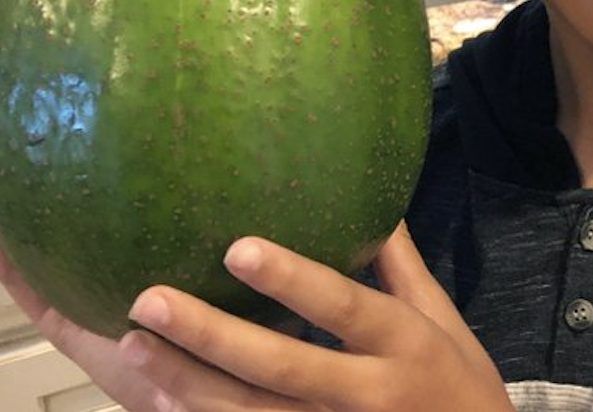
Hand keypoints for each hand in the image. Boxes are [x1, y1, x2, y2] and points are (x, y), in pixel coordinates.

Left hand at [0, 174, 513, 411]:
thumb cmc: (459, 386)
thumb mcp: (443, 321)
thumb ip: (403, 266)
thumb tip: (375, 201)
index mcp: (403, 344)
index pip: (342, 307)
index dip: (291, 281)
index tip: (236, 247)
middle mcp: (369, 394)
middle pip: (282, 368)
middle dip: (213, 335)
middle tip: (149, 300)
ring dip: (189, 385)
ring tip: (133, 346)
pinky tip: (159, 401)